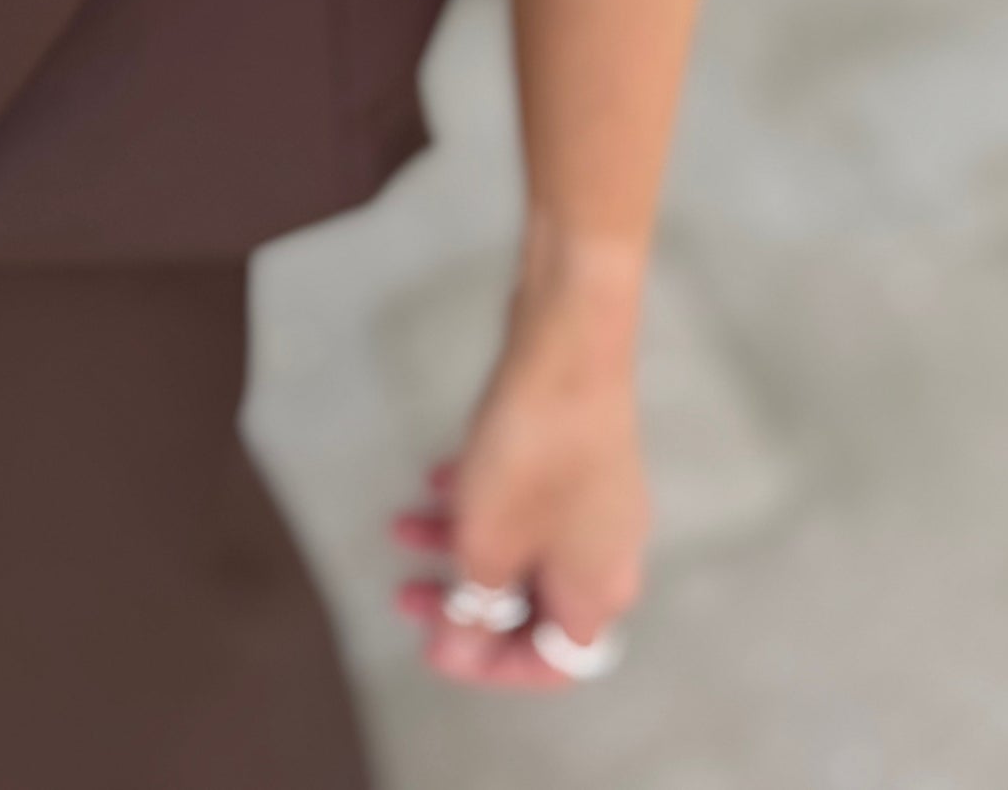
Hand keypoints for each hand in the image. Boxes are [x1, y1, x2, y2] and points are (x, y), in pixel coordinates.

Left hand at [391, 249, 650, 687]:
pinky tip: (435, 475)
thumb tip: (458, 654)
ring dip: (460, 542)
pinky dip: (481, 498)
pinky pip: (528, 496)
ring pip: (521, 543)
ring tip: (400, 527)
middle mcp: (607, 552)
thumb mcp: (487, 544)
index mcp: (597, 592)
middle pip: (531, 603)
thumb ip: (472, 607)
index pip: (552, 662)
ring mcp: (598, 498)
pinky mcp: (581, 451)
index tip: (436, 648)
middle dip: (463, 602)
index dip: (490, 665)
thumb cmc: (531, 452)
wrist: (570, 342)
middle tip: (405, 595)